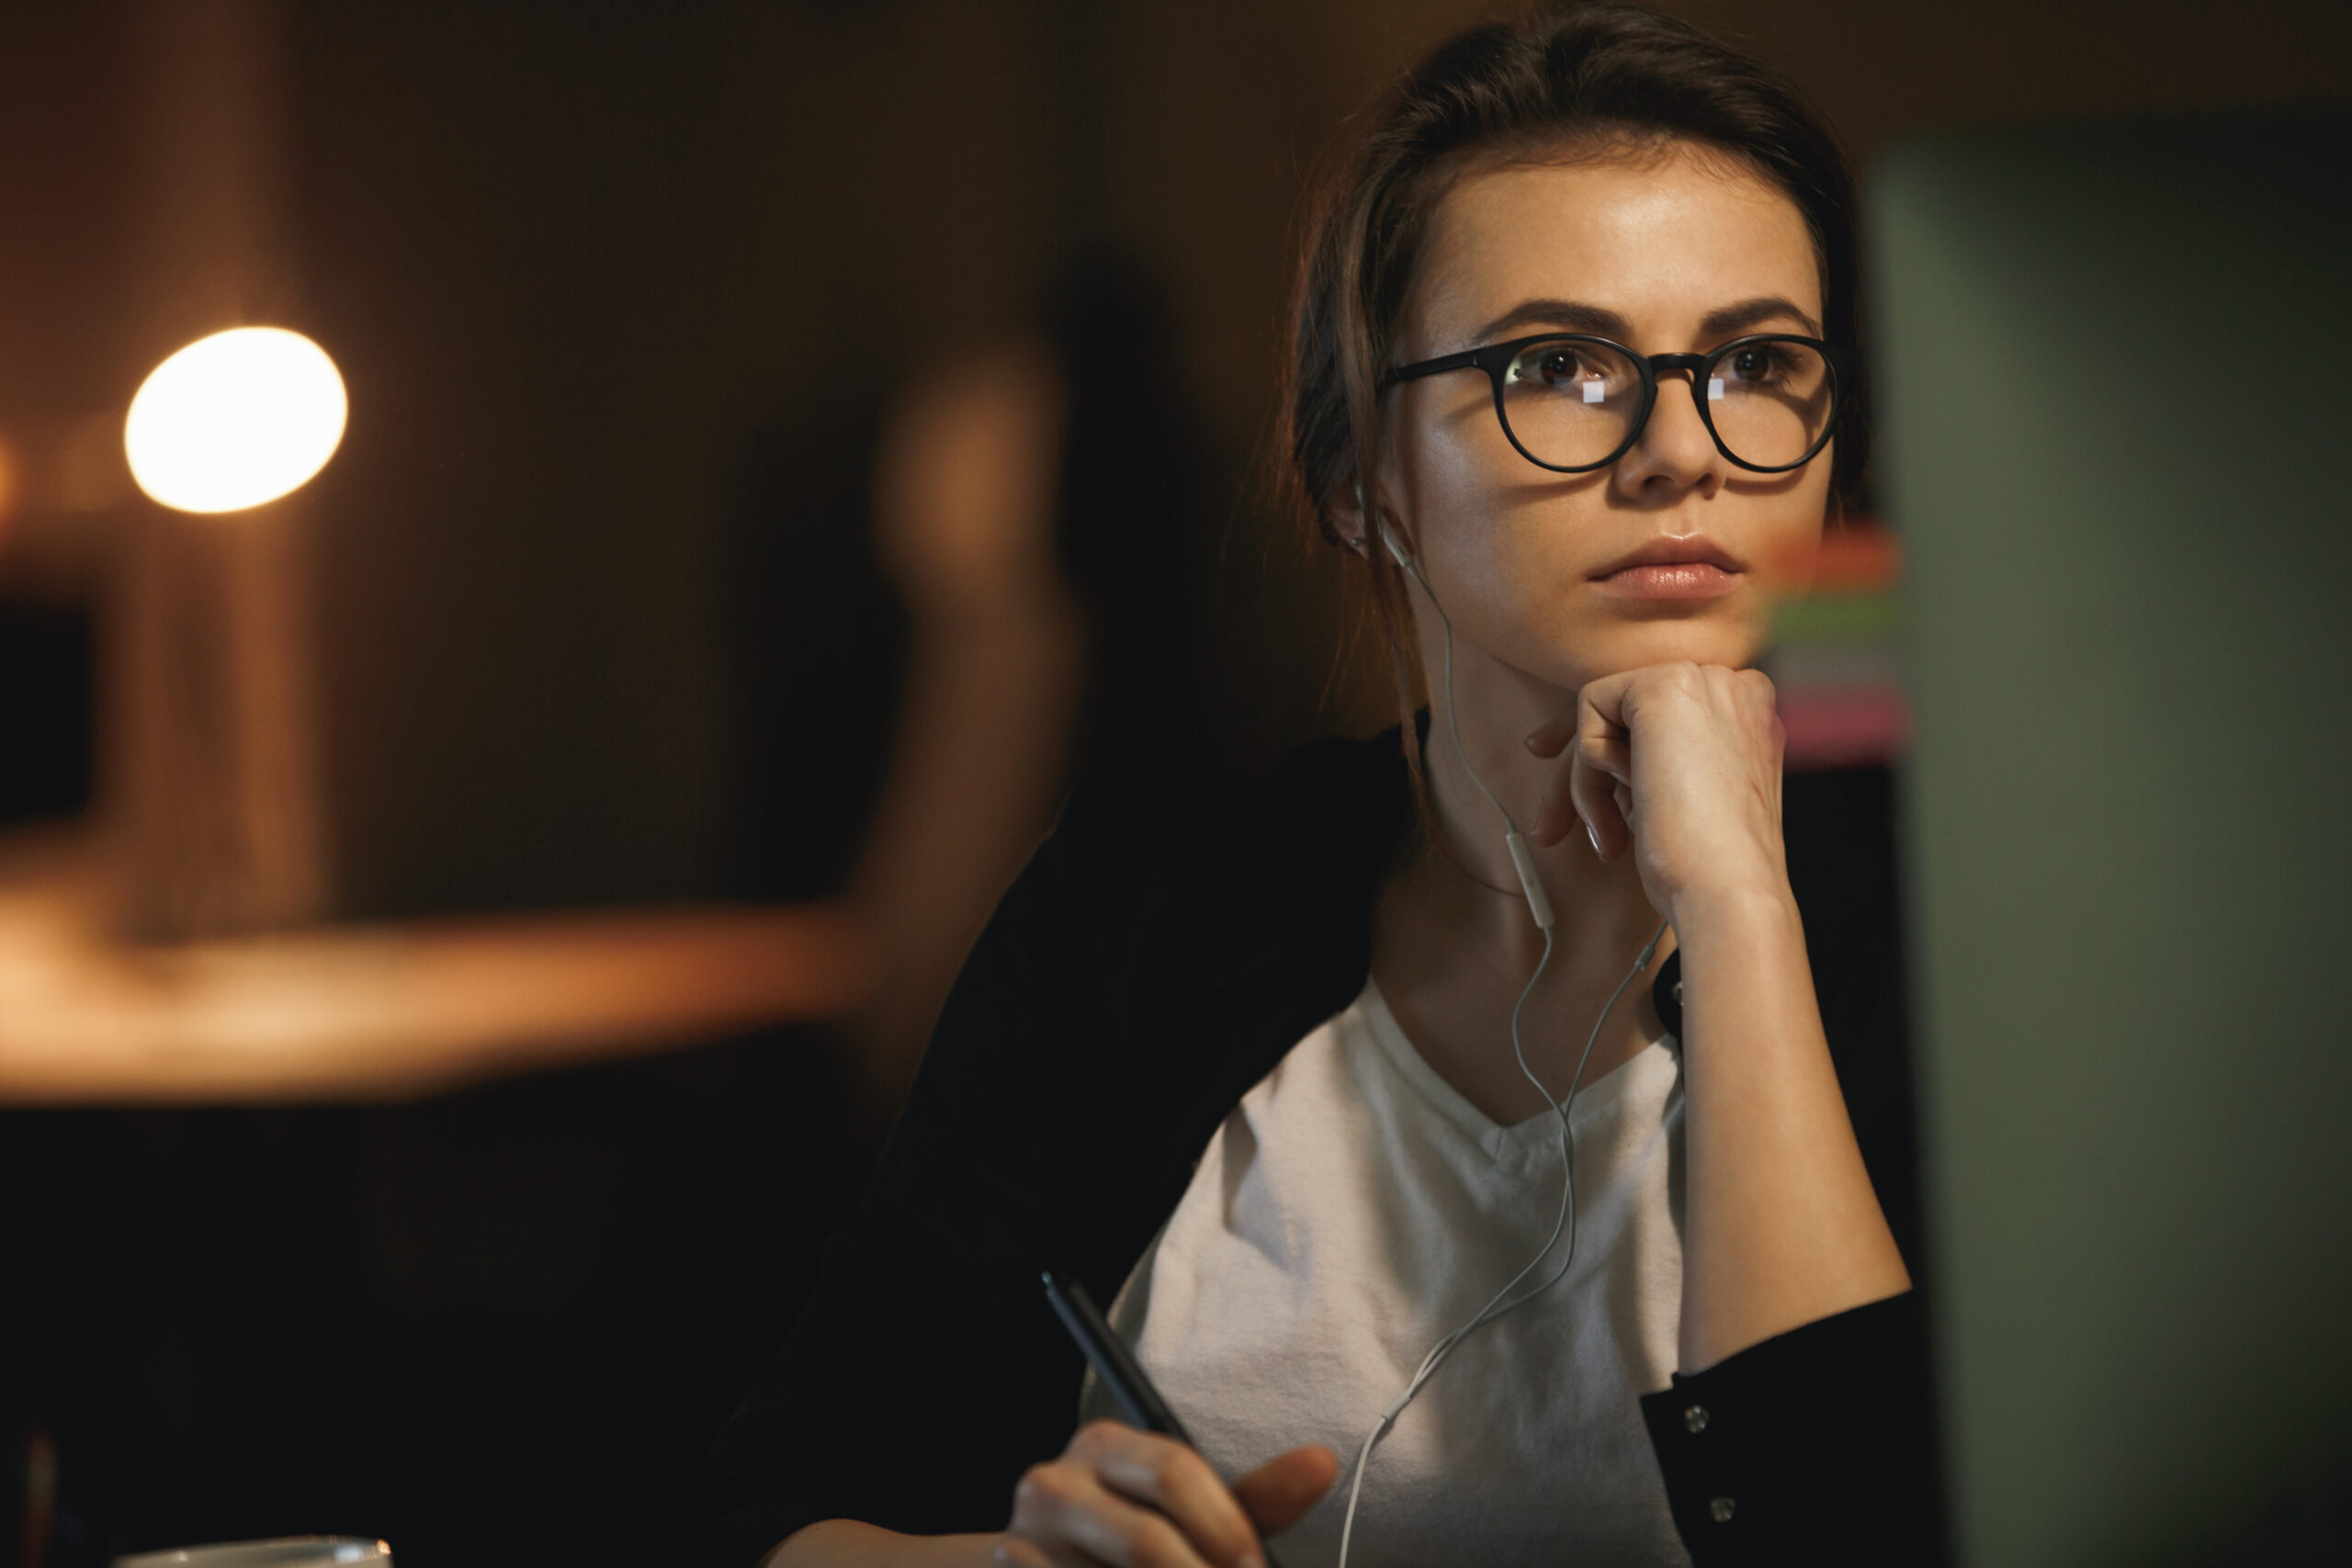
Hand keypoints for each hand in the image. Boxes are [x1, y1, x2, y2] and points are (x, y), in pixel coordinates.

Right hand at [995, 1420, 1336, 1567]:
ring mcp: (1021, 1544)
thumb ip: (1254, 1498)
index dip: (1227, 1530)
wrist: (1042, 1567)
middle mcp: (1053, 1483)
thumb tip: (1324, 1461)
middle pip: (1146, 1542)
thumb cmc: (1137, 1537)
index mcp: (1104, 1445)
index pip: (1174, 1471)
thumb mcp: (1191, 1511)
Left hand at [1523, 662, 1788, 916]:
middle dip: (1580, 769)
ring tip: (1609, 838)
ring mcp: (1704, 679)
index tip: (1562, 764)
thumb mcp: (1682, 798)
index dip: (1608, 741)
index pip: (1657, 714)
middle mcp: (1733, 685)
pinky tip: (1633, 801)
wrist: (1729, 888)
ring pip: (1605, 714)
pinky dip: (1591, 765)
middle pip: (1626, 713)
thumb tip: (1577, 747)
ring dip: (1589, 783)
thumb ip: (1649, 759)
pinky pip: (1591, 707)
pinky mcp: (1666, 685)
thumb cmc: (1708, 865)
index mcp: (1750, 713)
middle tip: (1545, 827)